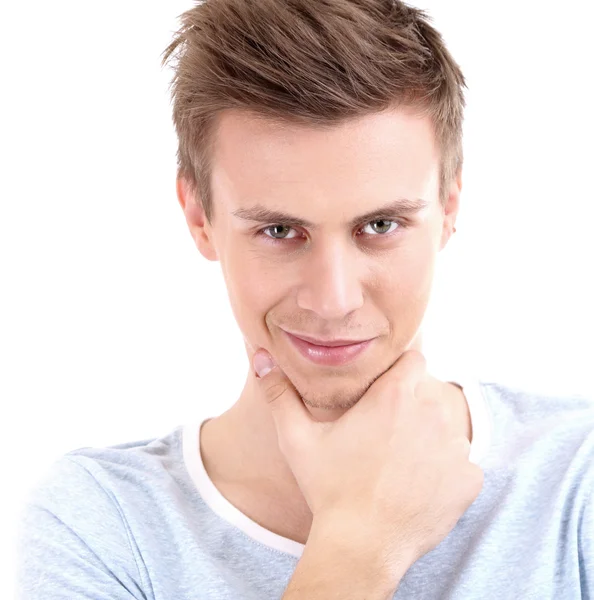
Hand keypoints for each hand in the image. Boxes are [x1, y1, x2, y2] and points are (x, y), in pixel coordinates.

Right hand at [252, 347, 482, 575]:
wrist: (361, 546)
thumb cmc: (328, 488)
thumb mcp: (297, 438)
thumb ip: (279, 393)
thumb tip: (259, 356)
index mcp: (394, 396)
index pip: (414, 360)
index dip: (401, 373)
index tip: (387, 392)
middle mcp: (431, 413)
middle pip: (429, 395)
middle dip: (413, 408)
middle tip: (386, 436)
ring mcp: (454, 447)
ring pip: (447, 429)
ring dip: (431, 440)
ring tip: (402, 465)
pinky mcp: (468, 479)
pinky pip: (462, 465)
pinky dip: (446, 474)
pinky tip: (419, 488)